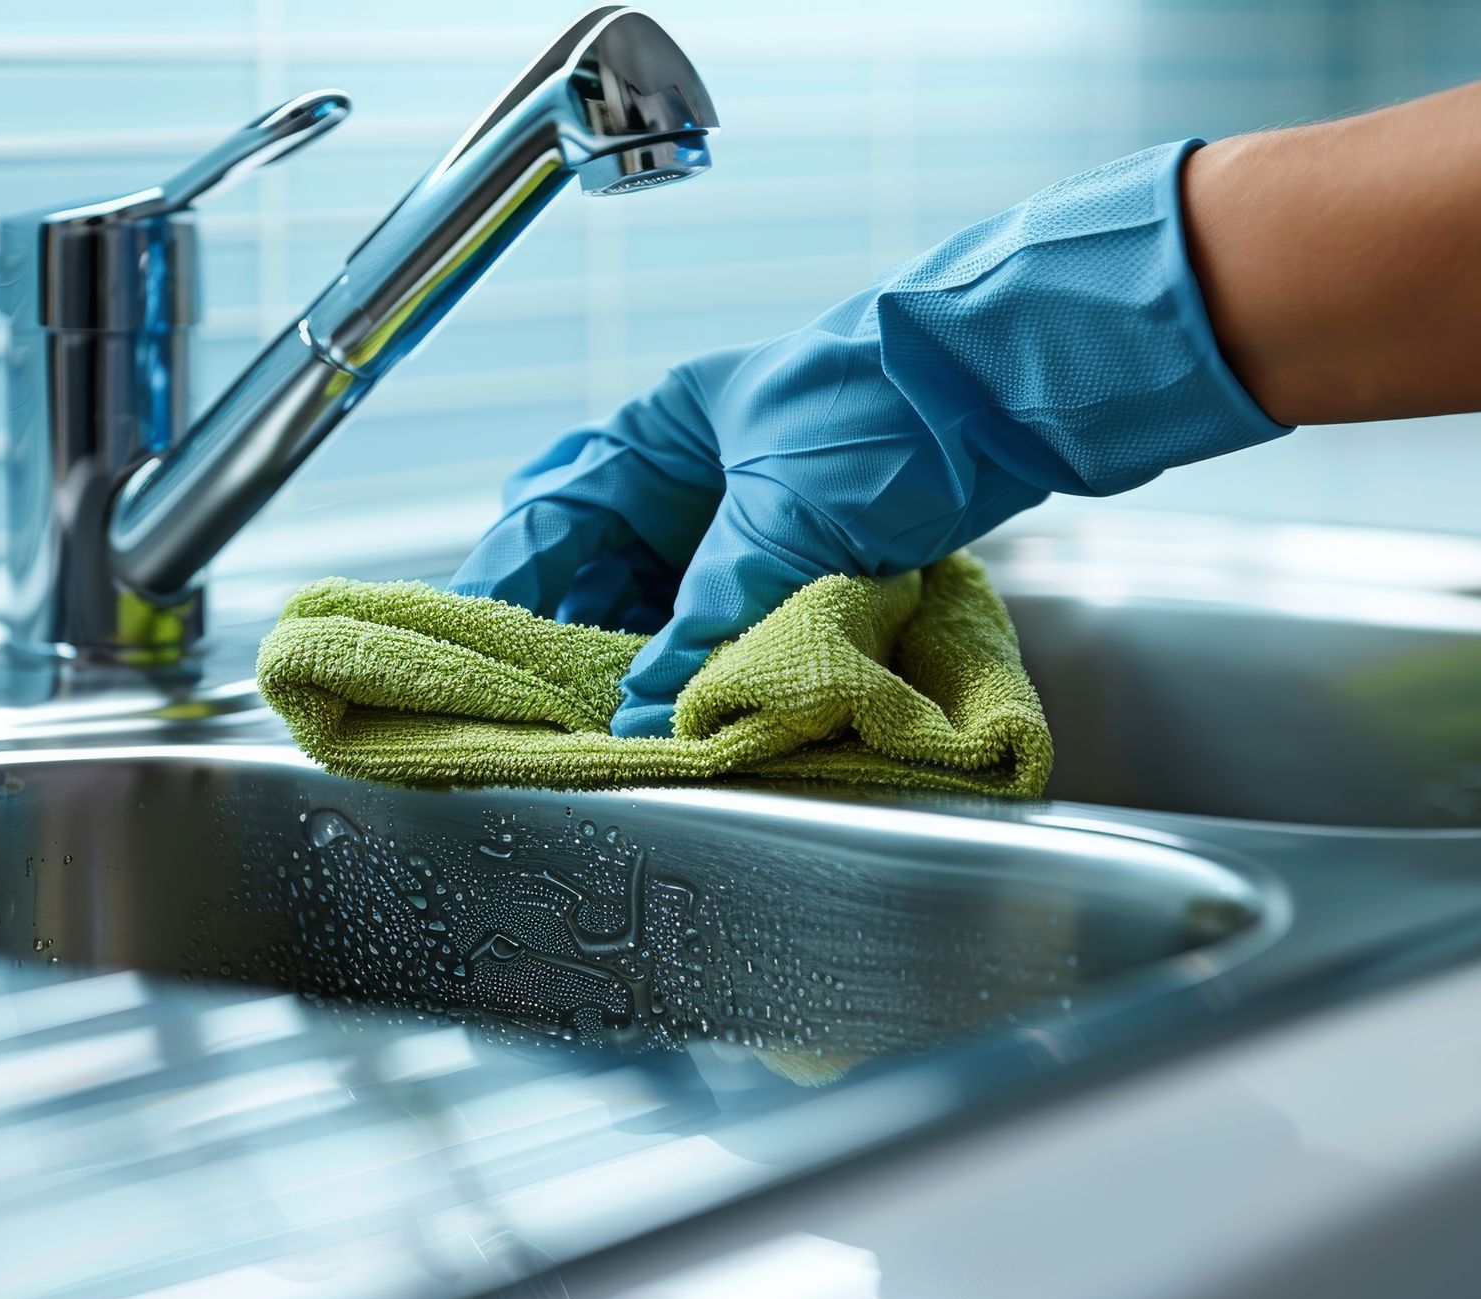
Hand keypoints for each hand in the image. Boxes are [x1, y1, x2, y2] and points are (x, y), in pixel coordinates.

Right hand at [452, 141, 1285, 735]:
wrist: (1005, 393)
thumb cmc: (887, 413)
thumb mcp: (778, 522)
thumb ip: (709, 620)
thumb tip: (649, 707)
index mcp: (659, 436)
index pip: (549, 516)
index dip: (507, 589)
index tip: (475, 657)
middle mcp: (688, 475)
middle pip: (595, 567)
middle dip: (569, 639)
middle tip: (547, 710)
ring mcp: (740, 514)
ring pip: (657, 599)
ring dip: (641, 659)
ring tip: (616, 723)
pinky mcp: (792, 551)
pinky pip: (722, 616)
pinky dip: (705, 659)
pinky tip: (695, 703)